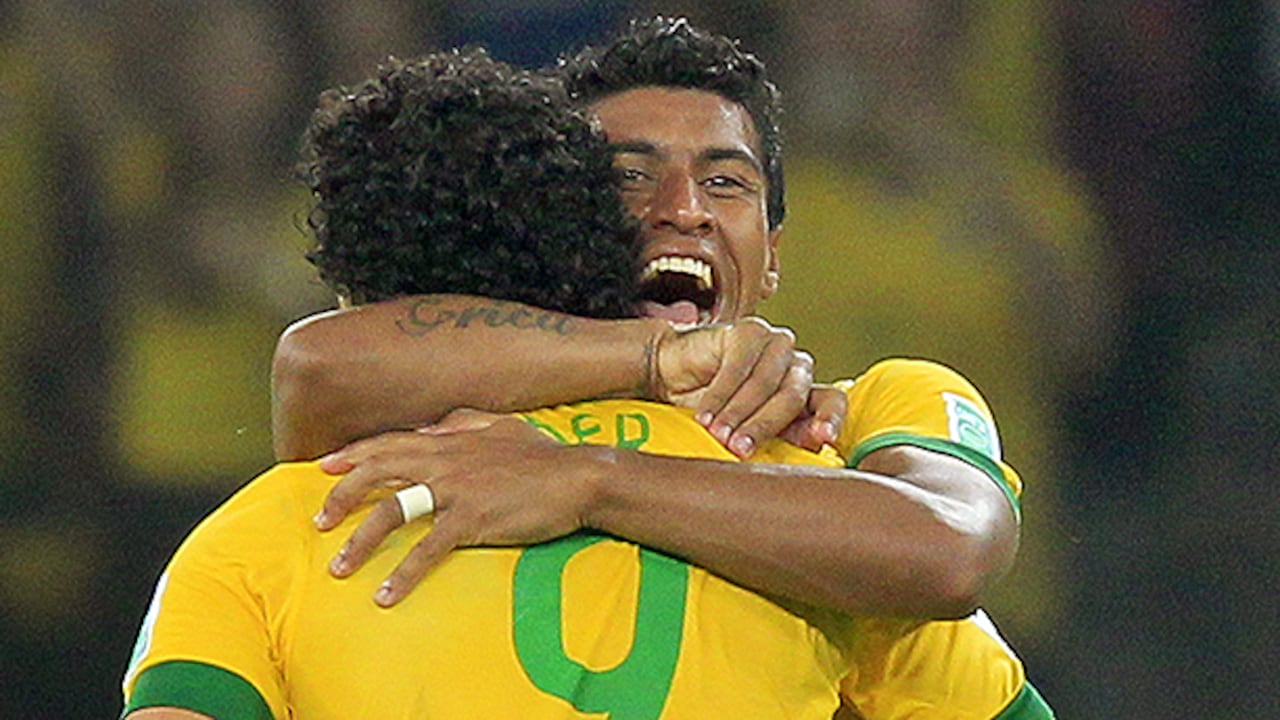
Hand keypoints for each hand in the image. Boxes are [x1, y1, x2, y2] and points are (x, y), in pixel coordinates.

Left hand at [314, 409, 598, 606]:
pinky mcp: (471, 521)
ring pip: (391, 511)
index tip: (324, 467)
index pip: (389, 442)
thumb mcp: (501, 426)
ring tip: (339, 567)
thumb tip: (435, 424)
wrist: (578, 477)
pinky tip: (385, 595)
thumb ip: (463, 422)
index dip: (353, 453)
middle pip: (376, 472)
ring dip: (359, 542)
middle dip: (341, 496)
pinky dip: (402, 575)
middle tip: (319, 521)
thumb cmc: (543, 455)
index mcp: (448, 439)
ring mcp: (455, 491)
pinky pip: (426, 551)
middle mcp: (443, 461)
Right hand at [652, 317, 841, 456]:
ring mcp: (775, 344)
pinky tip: (705, 415)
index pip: (831, 401)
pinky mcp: (749, 331)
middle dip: (762, 426)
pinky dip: (719, 396)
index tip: (824, 437)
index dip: (830, 418)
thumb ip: (783, 436)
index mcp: (806, 392)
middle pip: (792, 397)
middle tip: (737, 447)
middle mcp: (797, 366)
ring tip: (717, 433)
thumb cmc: (715, 408)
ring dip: (737, 413)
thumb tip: (815, 445)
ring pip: (765, 384)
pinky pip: (737, 368)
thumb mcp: (750, 430)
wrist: (673, 375)